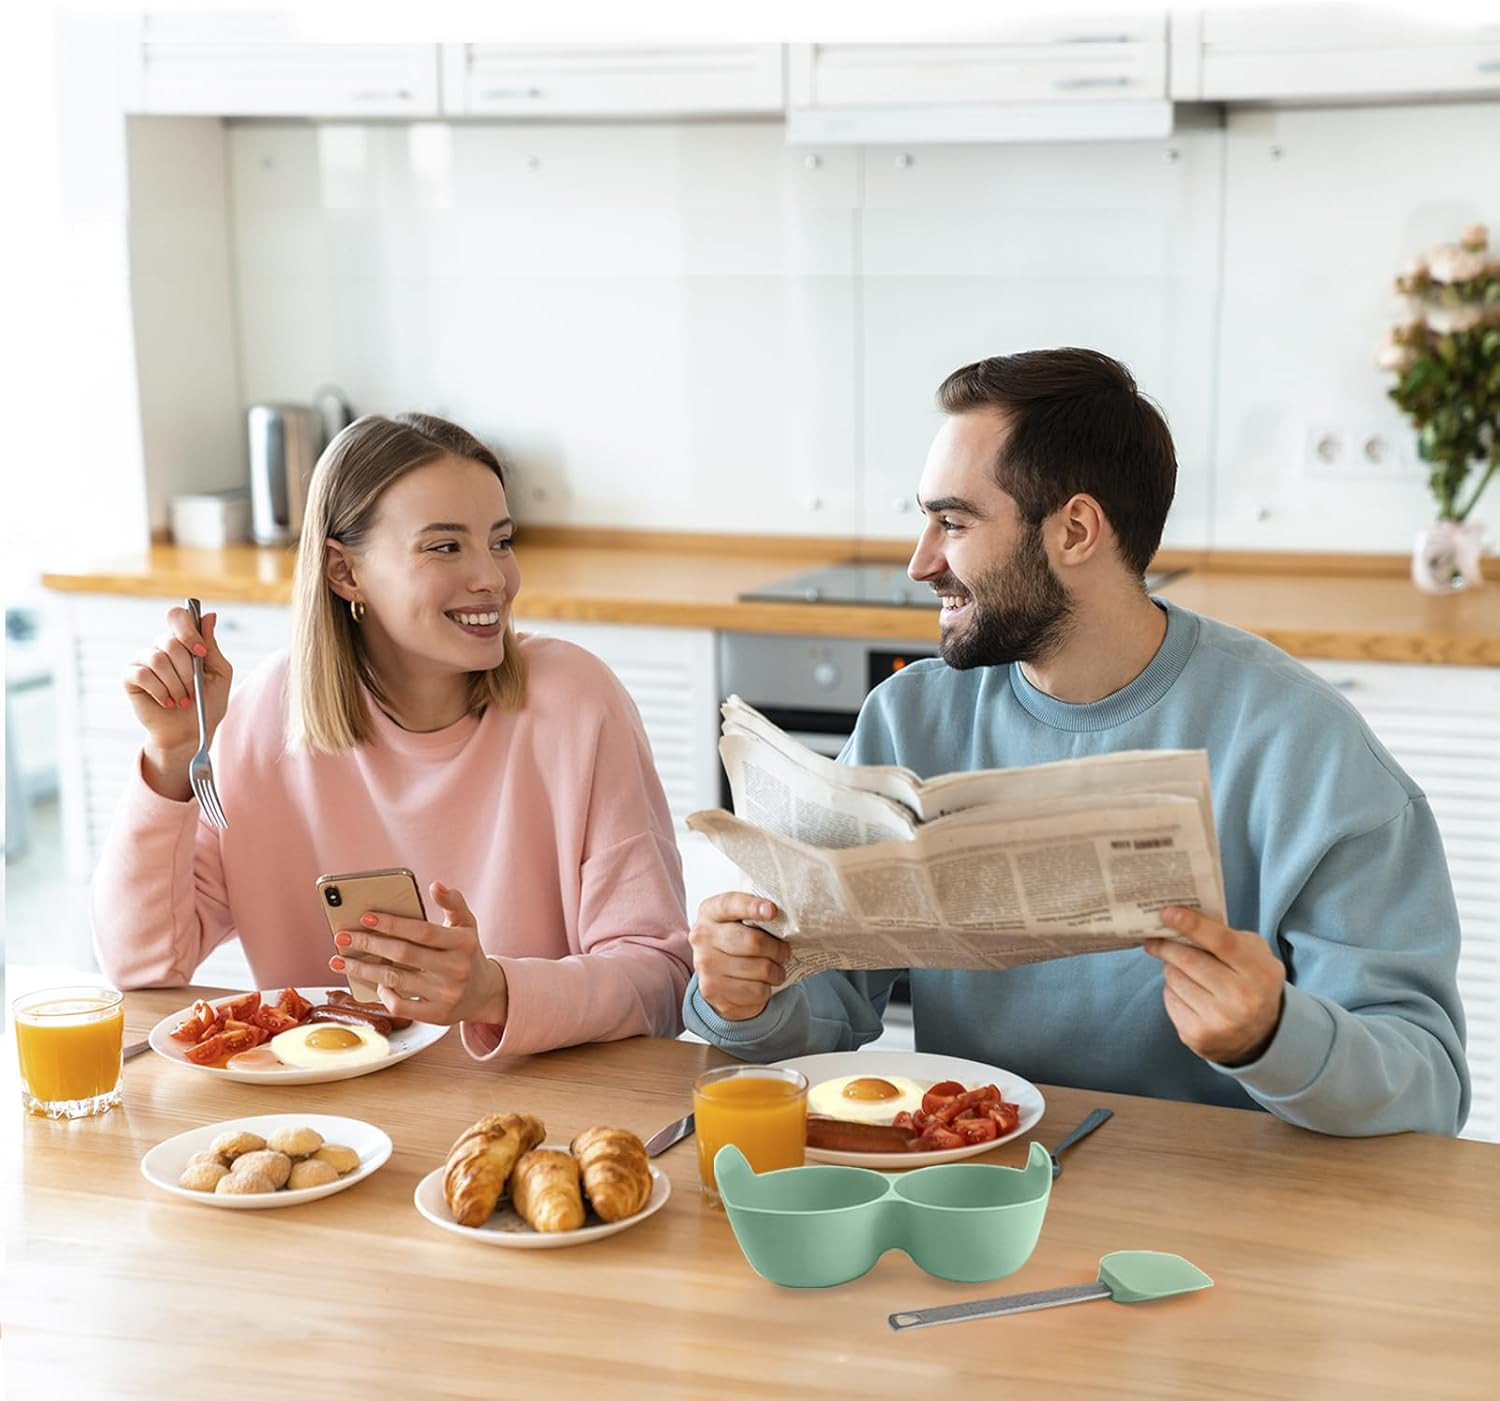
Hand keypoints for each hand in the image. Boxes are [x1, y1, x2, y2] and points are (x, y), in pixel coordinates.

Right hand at [123, 606, 233, 798]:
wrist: (192, 731)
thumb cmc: (208, 702)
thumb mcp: (219, 673)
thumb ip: (212, 646)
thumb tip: (209, 615)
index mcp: (184, 642)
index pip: (178, 617)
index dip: (188, 631)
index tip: (201, 653)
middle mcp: (162, 647)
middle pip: (170, 642)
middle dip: (187, 671)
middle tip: (194, 691)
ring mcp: (144, 660)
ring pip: (157, 659)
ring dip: (176, 684)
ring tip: (183, 700)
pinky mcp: (130, 677)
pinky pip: (142, 674)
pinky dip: (160, 691)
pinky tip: (168, 702)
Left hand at [327, 881, 506, 1027]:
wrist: (485, 993)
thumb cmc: (466, 952)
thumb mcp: (467, 924)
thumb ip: (453, 902)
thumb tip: (435, 884)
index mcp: (464, 943)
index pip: (422, 931)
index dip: (393, 924)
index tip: (365, 916)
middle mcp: (457, 969)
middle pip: (404, 955)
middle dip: (369, 944)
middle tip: (342, 937)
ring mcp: (447, 995)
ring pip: (397, 980)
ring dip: (364, 969)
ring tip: (341, 961)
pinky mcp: (438, 1016)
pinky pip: (402, 1006)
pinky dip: (384, 995)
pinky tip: (375, 984)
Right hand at [689, 892, 789, 1020]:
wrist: (718, 978)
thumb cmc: (737, 942)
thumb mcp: (740, 921)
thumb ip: (755, 915)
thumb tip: (784, 918)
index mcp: (710, 912)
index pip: (731, 904)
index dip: (753, 907)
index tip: (772, 911)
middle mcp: (702, 936)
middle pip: (753, 941)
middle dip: (778, 949)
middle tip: (784, 951)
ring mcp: (705, 965)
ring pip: (761, 969)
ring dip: (776, 972)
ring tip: (775, 970)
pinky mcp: (712, 990)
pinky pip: (756, 990)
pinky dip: (766, 989)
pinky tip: (761, 984)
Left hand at [1144, 906, 1286, 1066]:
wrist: (1260, 1034)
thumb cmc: (1252, 982)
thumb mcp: (1254, 955)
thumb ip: (1225, 934)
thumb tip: (1182, 917)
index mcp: (1259, 973)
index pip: (1222, 942)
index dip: (1192, 924)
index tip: (1167, 913)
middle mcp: (1241, 999)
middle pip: (1188, 960)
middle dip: (1166, 945)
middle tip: (1155, 938)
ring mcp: (1218, 1020)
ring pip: (1174, 978)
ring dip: (1170, 967)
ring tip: (1179, 967)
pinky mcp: (1197, 1035)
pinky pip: (1170, 999)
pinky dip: (1172, 989)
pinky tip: (1185, 991)